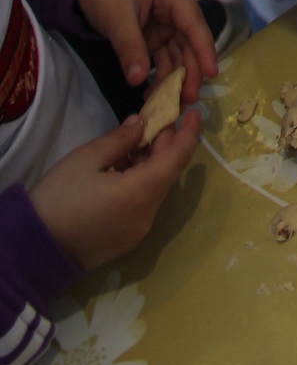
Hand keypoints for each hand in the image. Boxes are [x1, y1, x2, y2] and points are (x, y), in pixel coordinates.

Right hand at [29, 110, 201, 271]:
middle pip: (166, 173)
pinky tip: (122, 168)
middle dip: (164, 145)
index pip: (178, 158)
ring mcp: (137, 232)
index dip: (189, 133)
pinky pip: (142, 205)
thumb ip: (119, 139)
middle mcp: (146, 215)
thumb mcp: (85, 159)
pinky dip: (139, 183)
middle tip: (155, 119)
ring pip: (154, 189)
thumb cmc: (58, 199)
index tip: (195, 112)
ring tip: (133, 141)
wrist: (33, 251)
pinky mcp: (125, 241)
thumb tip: (141, 124)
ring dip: (150, 164)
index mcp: (140, 194)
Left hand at [76, 0, 217, 102]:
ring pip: (178, 53)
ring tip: (168, 104)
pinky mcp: (154, 35)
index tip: (212, 74)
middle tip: (188, 99)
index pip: (194, 24)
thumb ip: (129, 46)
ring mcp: (166, 23)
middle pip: (189, 42)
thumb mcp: (116, 15)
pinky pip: (163, 58)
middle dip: (190, 71)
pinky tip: (151, 93)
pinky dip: (159, 75)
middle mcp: (176, 10)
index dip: (204, 49)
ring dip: (174, 78)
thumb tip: (138, 80)